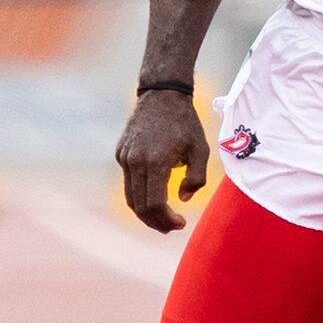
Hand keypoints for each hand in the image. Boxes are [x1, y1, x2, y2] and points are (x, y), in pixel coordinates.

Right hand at [115, 88, 207, 232]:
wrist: (162, 94)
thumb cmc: (186, 122)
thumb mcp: (201, 150)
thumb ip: (196, 178)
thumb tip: (182, 198)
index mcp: (156, 162)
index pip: (154, 204)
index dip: (166, 220)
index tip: (180, 223)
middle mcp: (136, 161)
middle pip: (139, 206)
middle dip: (155, 222)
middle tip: (171, 228)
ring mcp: (125, 157)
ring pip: (130, 196)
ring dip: (145, 212)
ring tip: (162, 219)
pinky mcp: (121, 153)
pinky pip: (129, 181)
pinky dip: (140, 194)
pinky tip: (154, 194)